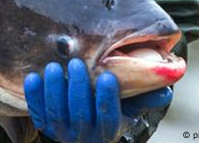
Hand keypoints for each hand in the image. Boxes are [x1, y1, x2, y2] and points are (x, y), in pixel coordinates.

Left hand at [23, 58, 172, 142]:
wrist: (84, 131)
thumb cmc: (110, 109)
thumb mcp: (129, 108)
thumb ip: (145, 96)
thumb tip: (165, 86)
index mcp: (109, 131)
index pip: (109, 117)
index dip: (107, 97)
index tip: (107, 75)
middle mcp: (85, 136)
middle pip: (80, 114)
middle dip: (78, 87)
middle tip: (77, 63)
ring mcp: (62, 132)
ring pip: (57, 114)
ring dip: (54, 89)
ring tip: (54, 66)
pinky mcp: (45, 125)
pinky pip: (37, 113)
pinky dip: (34, 96)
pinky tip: (33, 76)